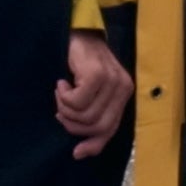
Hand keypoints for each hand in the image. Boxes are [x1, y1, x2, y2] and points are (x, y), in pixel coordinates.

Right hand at [55, 30, 131, 154]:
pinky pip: (77, 102)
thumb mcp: (88, 96)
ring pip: (85, 115)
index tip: (76, 152)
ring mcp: (111, 80)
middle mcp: (123, 87)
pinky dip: (63, 97)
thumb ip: (90, 122)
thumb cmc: (79, 64)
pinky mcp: (97, 75)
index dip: (94, 144)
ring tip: (61, 93)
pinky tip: (62, 83)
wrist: (74, 32)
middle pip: (97, 126)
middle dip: (74, 125)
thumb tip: (79, 154)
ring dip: (65, 109)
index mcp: (124, 94)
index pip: (110, 129)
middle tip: (61, 110)